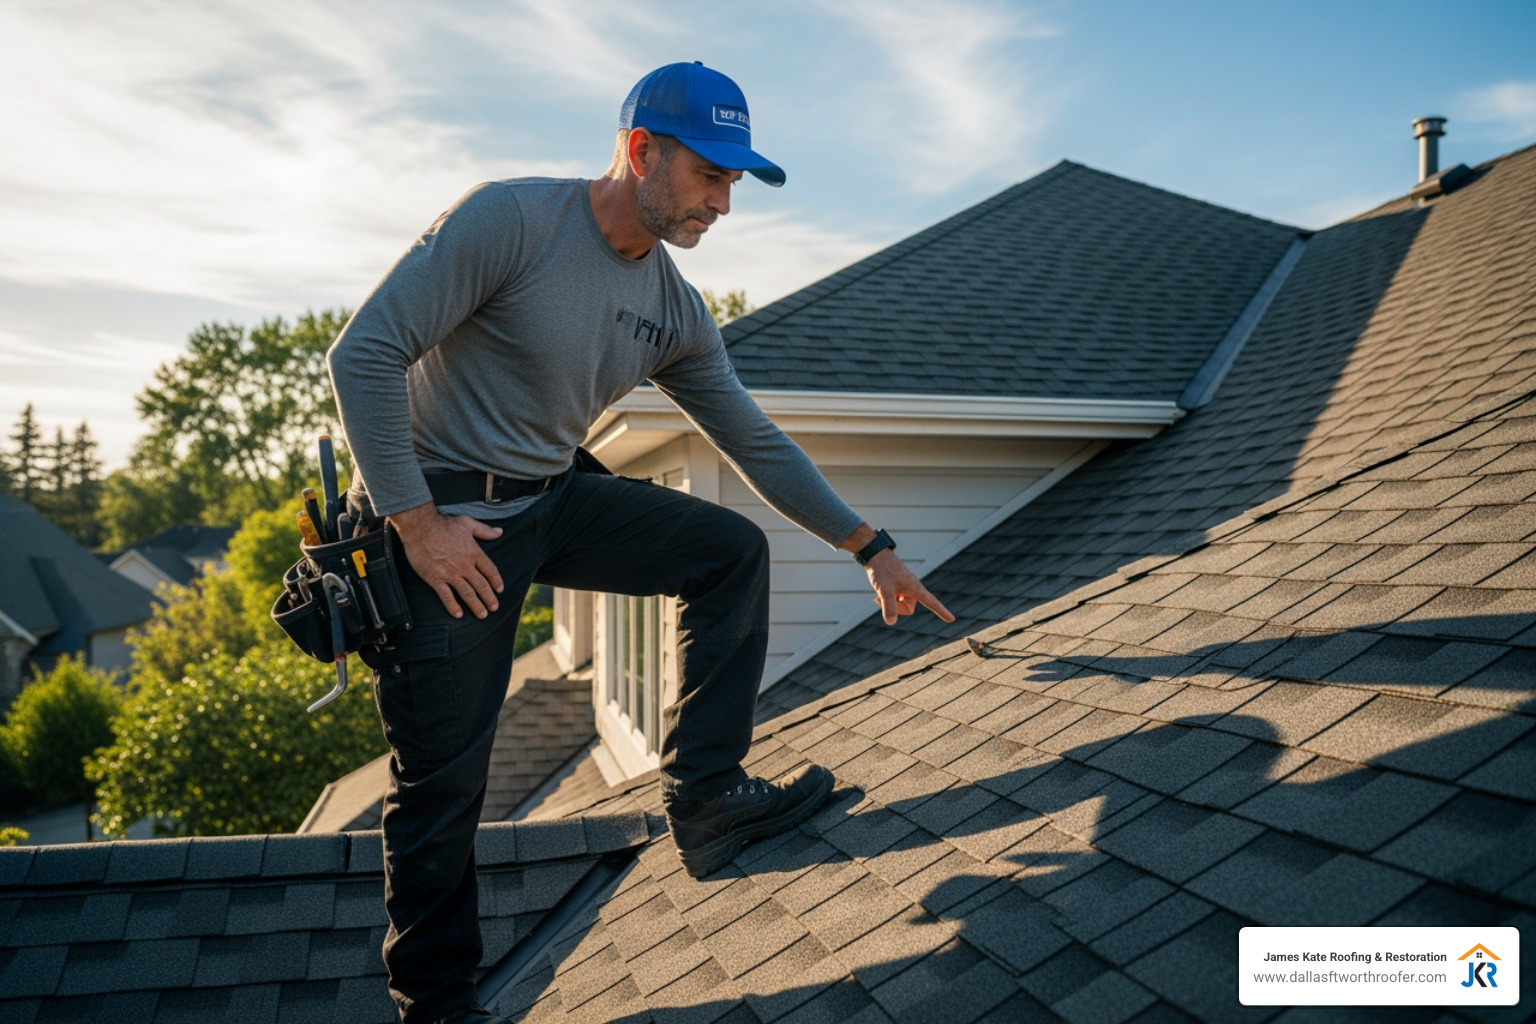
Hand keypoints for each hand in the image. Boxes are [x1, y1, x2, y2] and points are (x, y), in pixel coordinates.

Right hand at [388, 503, 504, 618]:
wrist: (421, 528)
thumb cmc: (443, 524)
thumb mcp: (468, 523)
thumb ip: (485, 530)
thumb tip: (500, 531)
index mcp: (474, 553)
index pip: (490, 570)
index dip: (496, 580)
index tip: (500, 589)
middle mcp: (464, 566)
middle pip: (481, 585)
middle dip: (489, 598)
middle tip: (494, 608)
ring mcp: (450, 574)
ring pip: (467, 593)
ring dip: (476, 605)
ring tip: (482, 615)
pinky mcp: (435, 579)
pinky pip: (446, 596)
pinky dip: (452, 606)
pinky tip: (458, 614)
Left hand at [864, 549, 954, 625]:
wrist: (876, 556)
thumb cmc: (882, 571)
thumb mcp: (884, 590)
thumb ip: (889, 607)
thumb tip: (891, 622)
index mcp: (915, 589)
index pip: (932, 603)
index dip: (942, 612)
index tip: (952, 620)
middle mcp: (913, 589)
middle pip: (908, 609)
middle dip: (896, 608)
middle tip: (882, 599)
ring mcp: (906, 588)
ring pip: (901, 605)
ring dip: (890, 604)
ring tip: (880, 595)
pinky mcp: (899, 586)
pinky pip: (896, 600)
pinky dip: (887, 600)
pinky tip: (878, 596)